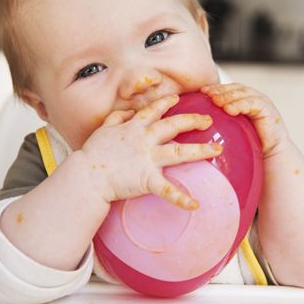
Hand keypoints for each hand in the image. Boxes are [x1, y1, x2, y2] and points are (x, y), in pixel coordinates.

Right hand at [81, 94, 221, 209]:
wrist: (87, 176)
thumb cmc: (92, 153)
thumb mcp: (103, 128)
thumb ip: (116, 118)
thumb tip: (127, 112)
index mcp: (134, 127)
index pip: (153, 110)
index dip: (166, 103)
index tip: (177, 99)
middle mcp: (144, 139)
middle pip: (173, 125)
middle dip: (193, 121)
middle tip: (209, 121)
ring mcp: (148, 158)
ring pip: (179, 151)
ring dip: (200, 150)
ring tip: (216, 150)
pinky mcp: (147, 179)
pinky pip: (168, 190)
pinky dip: (181, 198)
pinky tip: (195, 204)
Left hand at [201, 83, 289, 157]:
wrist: (270, 155)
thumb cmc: (249, 145)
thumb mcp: (231, 130)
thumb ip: (219, 122)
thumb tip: (197, 123)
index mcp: (243, 99)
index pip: (227, 89)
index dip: (215, 88)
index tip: (201, 91)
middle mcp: (252, 97)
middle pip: (234, 88)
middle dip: (220, 89)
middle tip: (207, 93)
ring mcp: (261, 101)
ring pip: (242, 93)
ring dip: (228, 96)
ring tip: (215, 100)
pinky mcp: (267, 108)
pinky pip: (252, 103)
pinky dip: (240, 104)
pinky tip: (229, 109)